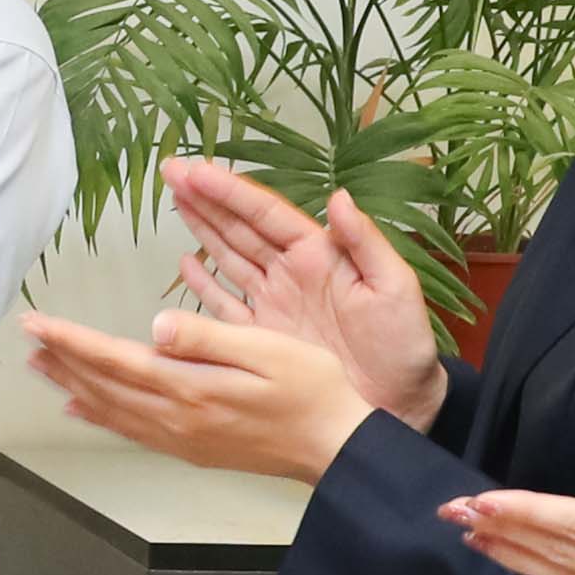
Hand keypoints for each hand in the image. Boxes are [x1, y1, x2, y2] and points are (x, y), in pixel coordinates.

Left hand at [20, 305, 375, 484]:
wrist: (337, 448)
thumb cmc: (312, 390)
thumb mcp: (266, 349)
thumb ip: (207, 338)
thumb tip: (156, 325)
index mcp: (192, 388)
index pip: (115, 359)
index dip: (71, 340)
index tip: (36, 322)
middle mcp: (177, 418)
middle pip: (104, 385)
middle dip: (62, 359)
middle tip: (27, 337)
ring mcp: (183, 438)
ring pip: (111, 409)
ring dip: (73, 385)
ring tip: (41, 366)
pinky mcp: (193, 448)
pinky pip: (132, 431)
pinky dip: (101, 416)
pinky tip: (83, 407)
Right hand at [166, 161, 448, 428]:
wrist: (398, 405)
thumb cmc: (403, 345)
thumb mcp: (394, 287)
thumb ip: (365, 241)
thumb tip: (339, 196)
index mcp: (319, 255)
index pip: (266, 213)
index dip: (230, 191)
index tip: (197, 170)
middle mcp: (291, 274)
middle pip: (239, 227)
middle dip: (206, 198)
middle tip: (172, 170)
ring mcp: (274, 305)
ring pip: (228, 257)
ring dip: (202, 228)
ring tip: (175, 200)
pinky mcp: (262, 339)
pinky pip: (226, 305)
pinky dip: (204, 284)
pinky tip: (185, 263)